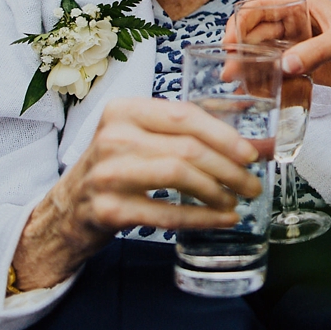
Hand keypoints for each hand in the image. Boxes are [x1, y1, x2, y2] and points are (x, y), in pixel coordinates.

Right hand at [12, 97, 260, 289]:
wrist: (68, 210)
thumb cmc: (116, 168)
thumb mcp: (146, 141)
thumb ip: (196, 138)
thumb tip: (262, 147)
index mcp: (125, 110)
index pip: (185, 115)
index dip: (225, 135)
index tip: (252, 154)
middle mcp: (113, 136)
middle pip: (186, 147)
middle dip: (229, 168)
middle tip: (252, 184)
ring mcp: (107, 173)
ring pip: (178, 175)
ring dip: (216, 191)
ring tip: (235, 200)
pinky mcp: (108, 209)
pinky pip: (166, 213)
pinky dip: (201, 217)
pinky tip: (221, 219)